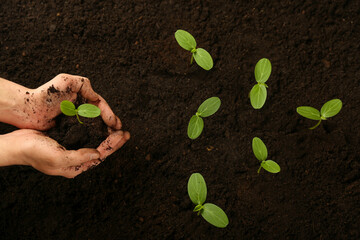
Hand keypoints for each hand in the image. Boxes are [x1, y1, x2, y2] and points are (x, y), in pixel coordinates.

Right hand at [0, 129, 128, 177]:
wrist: (16, 144)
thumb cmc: (35, 152)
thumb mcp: (58, 158)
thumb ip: (79, 157)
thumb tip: (98, 154)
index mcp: (75, 167)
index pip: (99, 156)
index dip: (113, 146)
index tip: (123, 135)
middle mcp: (75, 160)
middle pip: (99, 150)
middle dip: (113, 141)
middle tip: (125, 132)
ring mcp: (71, 150)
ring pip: (93, 142)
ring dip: (105, 135)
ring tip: (116, 128)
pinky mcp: (66, 140)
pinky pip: (84, 135)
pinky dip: (93, 130)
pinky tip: (99, 124)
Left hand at [15, 73, 121, 130]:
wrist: (26, 109)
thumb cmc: (44, 93)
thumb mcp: (65, 81)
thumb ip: (83, 84)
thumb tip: (97, 97)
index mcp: (83, 97)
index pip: (101, 105)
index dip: (110, 114)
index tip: (115, 124)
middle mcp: (82, 108)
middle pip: (101, 117)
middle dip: (112, 126)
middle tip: (120, 134)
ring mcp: (76, 119)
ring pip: (95, 127)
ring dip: (105, 133)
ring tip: (114, 140)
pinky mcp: (70, 129)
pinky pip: (85, 134)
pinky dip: (94, 138)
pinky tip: (99, 144)